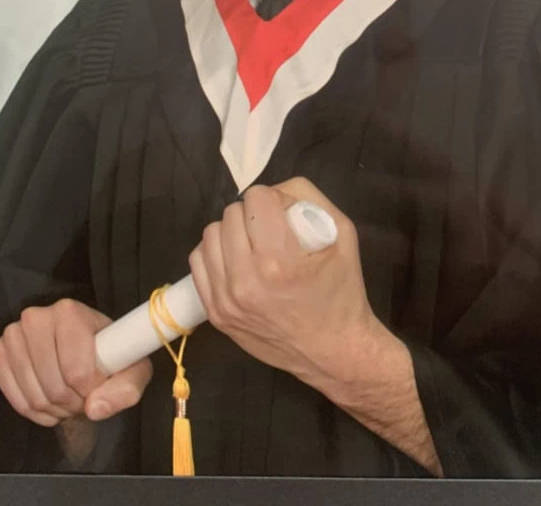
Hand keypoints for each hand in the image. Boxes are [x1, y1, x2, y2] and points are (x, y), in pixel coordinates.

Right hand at [0, 298, 152, 426]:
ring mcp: (14, 334)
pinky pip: (13, 398)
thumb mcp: (133, 369)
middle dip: (72, 404)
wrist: (84, 349)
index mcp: (70, 312)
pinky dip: (33, 411)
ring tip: (68, 401)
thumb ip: (126, 388)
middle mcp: (36, 317)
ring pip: (34, 396)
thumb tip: (95, 408)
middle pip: (54, 386)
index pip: (77, 370)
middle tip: (82, 400)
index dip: (90, 391)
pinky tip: (49, 404)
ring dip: (54, 410)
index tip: (98, 388)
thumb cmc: (109, 355)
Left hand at [188, 177, 381, 386]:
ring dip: (231, 232)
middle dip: (252, 214)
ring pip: (210, 235)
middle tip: (270, 230)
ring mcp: (226, 299)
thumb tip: (274, 191)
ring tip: (252, 245)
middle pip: (231, 214)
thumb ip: (308, 198)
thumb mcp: (342, 232)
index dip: (273, 199)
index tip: (284, 215)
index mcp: (280, 259)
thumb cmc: (342, 290)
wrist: (333, 350)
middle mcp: (247, 279)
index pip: (256, 197)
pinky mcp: (215, 314)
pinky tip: (236, 261)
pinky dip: (215, 254)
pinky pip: (198, 262)